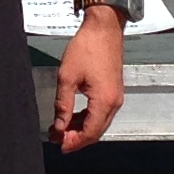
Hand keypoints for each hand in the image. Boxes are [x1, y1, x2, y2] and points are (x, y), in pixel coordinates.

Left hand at [54, 11, 124, 151]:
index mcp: (104, 101)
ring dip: (81, 128)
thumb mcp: (67, 78)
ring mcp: (116, 97)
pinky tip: (73, 116)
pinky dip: (88, 118)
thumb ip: (63, 106)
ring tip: (61, 128)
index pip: (90, 133)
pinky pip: (102, 113)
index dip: (73, 142)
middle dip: (76, 138)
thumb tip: (59, 126)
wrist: (104, 29)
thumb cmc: (87, 48)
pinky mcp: (114, 91)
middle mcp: (114, 102)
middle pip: (96, 131)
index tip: (58, 144)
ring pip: (99, 123)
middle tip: (57, 137)